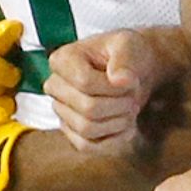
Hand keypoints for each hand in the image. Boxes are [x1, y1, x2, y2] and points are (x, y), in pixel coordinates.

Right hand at [44, 30, 158, 153]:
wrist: (135, 69)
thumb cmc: (128, 52)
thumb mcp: (128, 44)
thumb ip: (124, 58)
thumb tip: (119, 80)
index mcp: (63, 59)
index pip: (84, 83)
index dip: (114, 86)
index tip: (130, 79)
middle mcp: (55, 86)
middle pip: (87, 108)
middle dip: (120, 104)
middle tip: (134, 95)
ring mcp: (62, 111)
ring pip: (87, 129)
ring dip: (119, 122)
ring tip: (132, 107)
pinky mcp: (72, 132)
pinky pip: (87, 146)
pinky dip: (113, 140)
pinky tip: (128, 126)